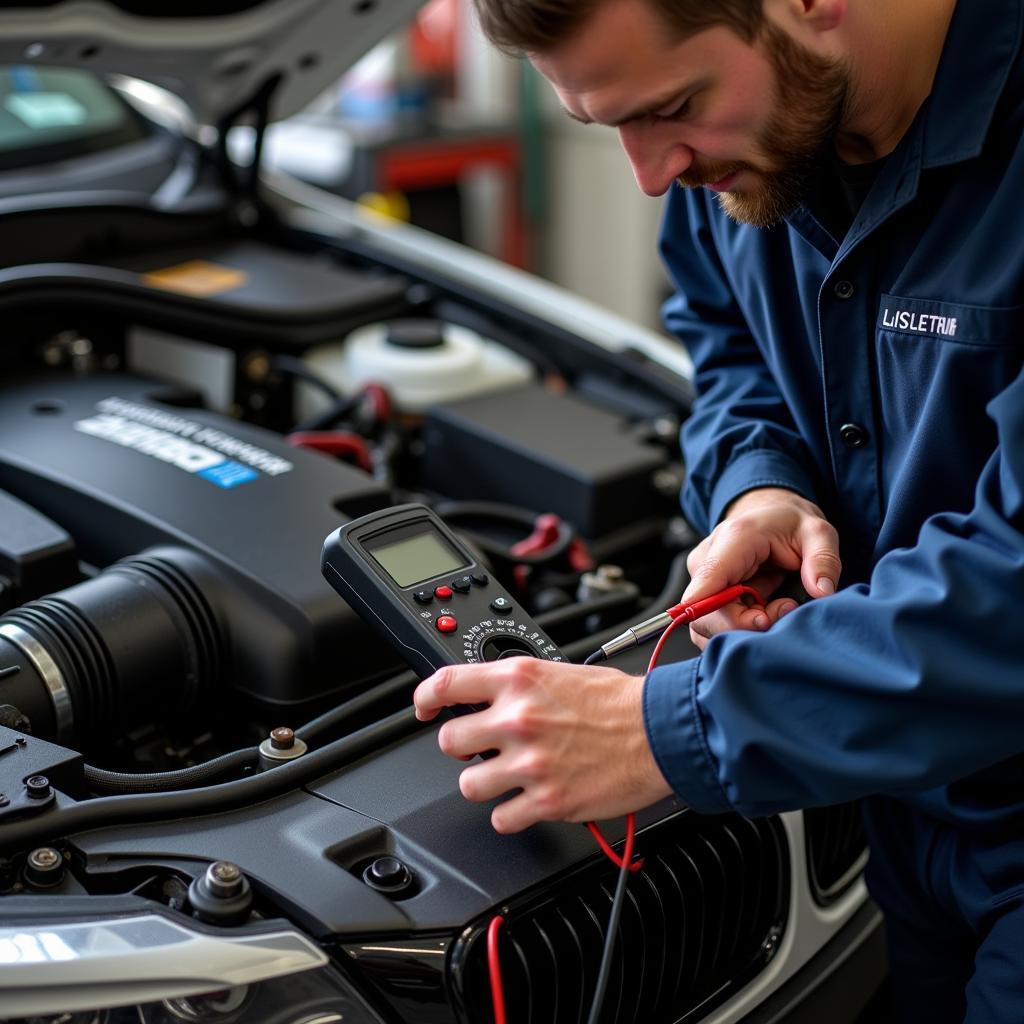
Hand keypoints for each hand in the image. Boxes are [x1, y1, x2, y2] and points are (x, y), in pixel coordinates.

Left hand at [413, 658, 672, 833]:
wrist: (662, 731)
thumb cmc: (620, 701)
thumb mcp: (561, 671)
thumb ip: (519, 685)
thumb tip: (488, 696)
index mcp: (519, 680)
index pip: (446, 683)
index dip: (424, 697)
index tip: (423, 707)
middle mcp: (517, 719)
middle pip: (449, 741)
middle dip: (462, 746)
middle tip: (482, 748)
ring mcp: (529, 763)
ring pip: (468, 784)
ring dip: (484, 783)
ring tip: (508, 776)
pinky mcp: (547, 801)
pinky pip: (502, 819)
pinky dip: (512, 814)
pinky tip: (528, 801)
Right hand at [683, 487, 840, 649]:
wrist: (770, 515)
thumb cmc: (788, 523)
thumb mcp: (818, 533)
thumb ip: (823, 560)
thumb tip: (821, 592)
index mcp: (733, 540)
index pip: (707, 584)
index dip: (724, 614)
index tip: (762, 621)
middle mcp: (707, 558)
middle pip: (707, 612)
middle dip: (748, 624)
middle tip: (784, 609)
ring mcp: (701, 577)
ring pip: (708, 623)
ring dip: (745, 627)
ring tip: (777, 607)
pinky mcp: (704, 592)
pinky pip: (713, 623)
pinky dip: (740, 626)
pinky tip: (763, 611)